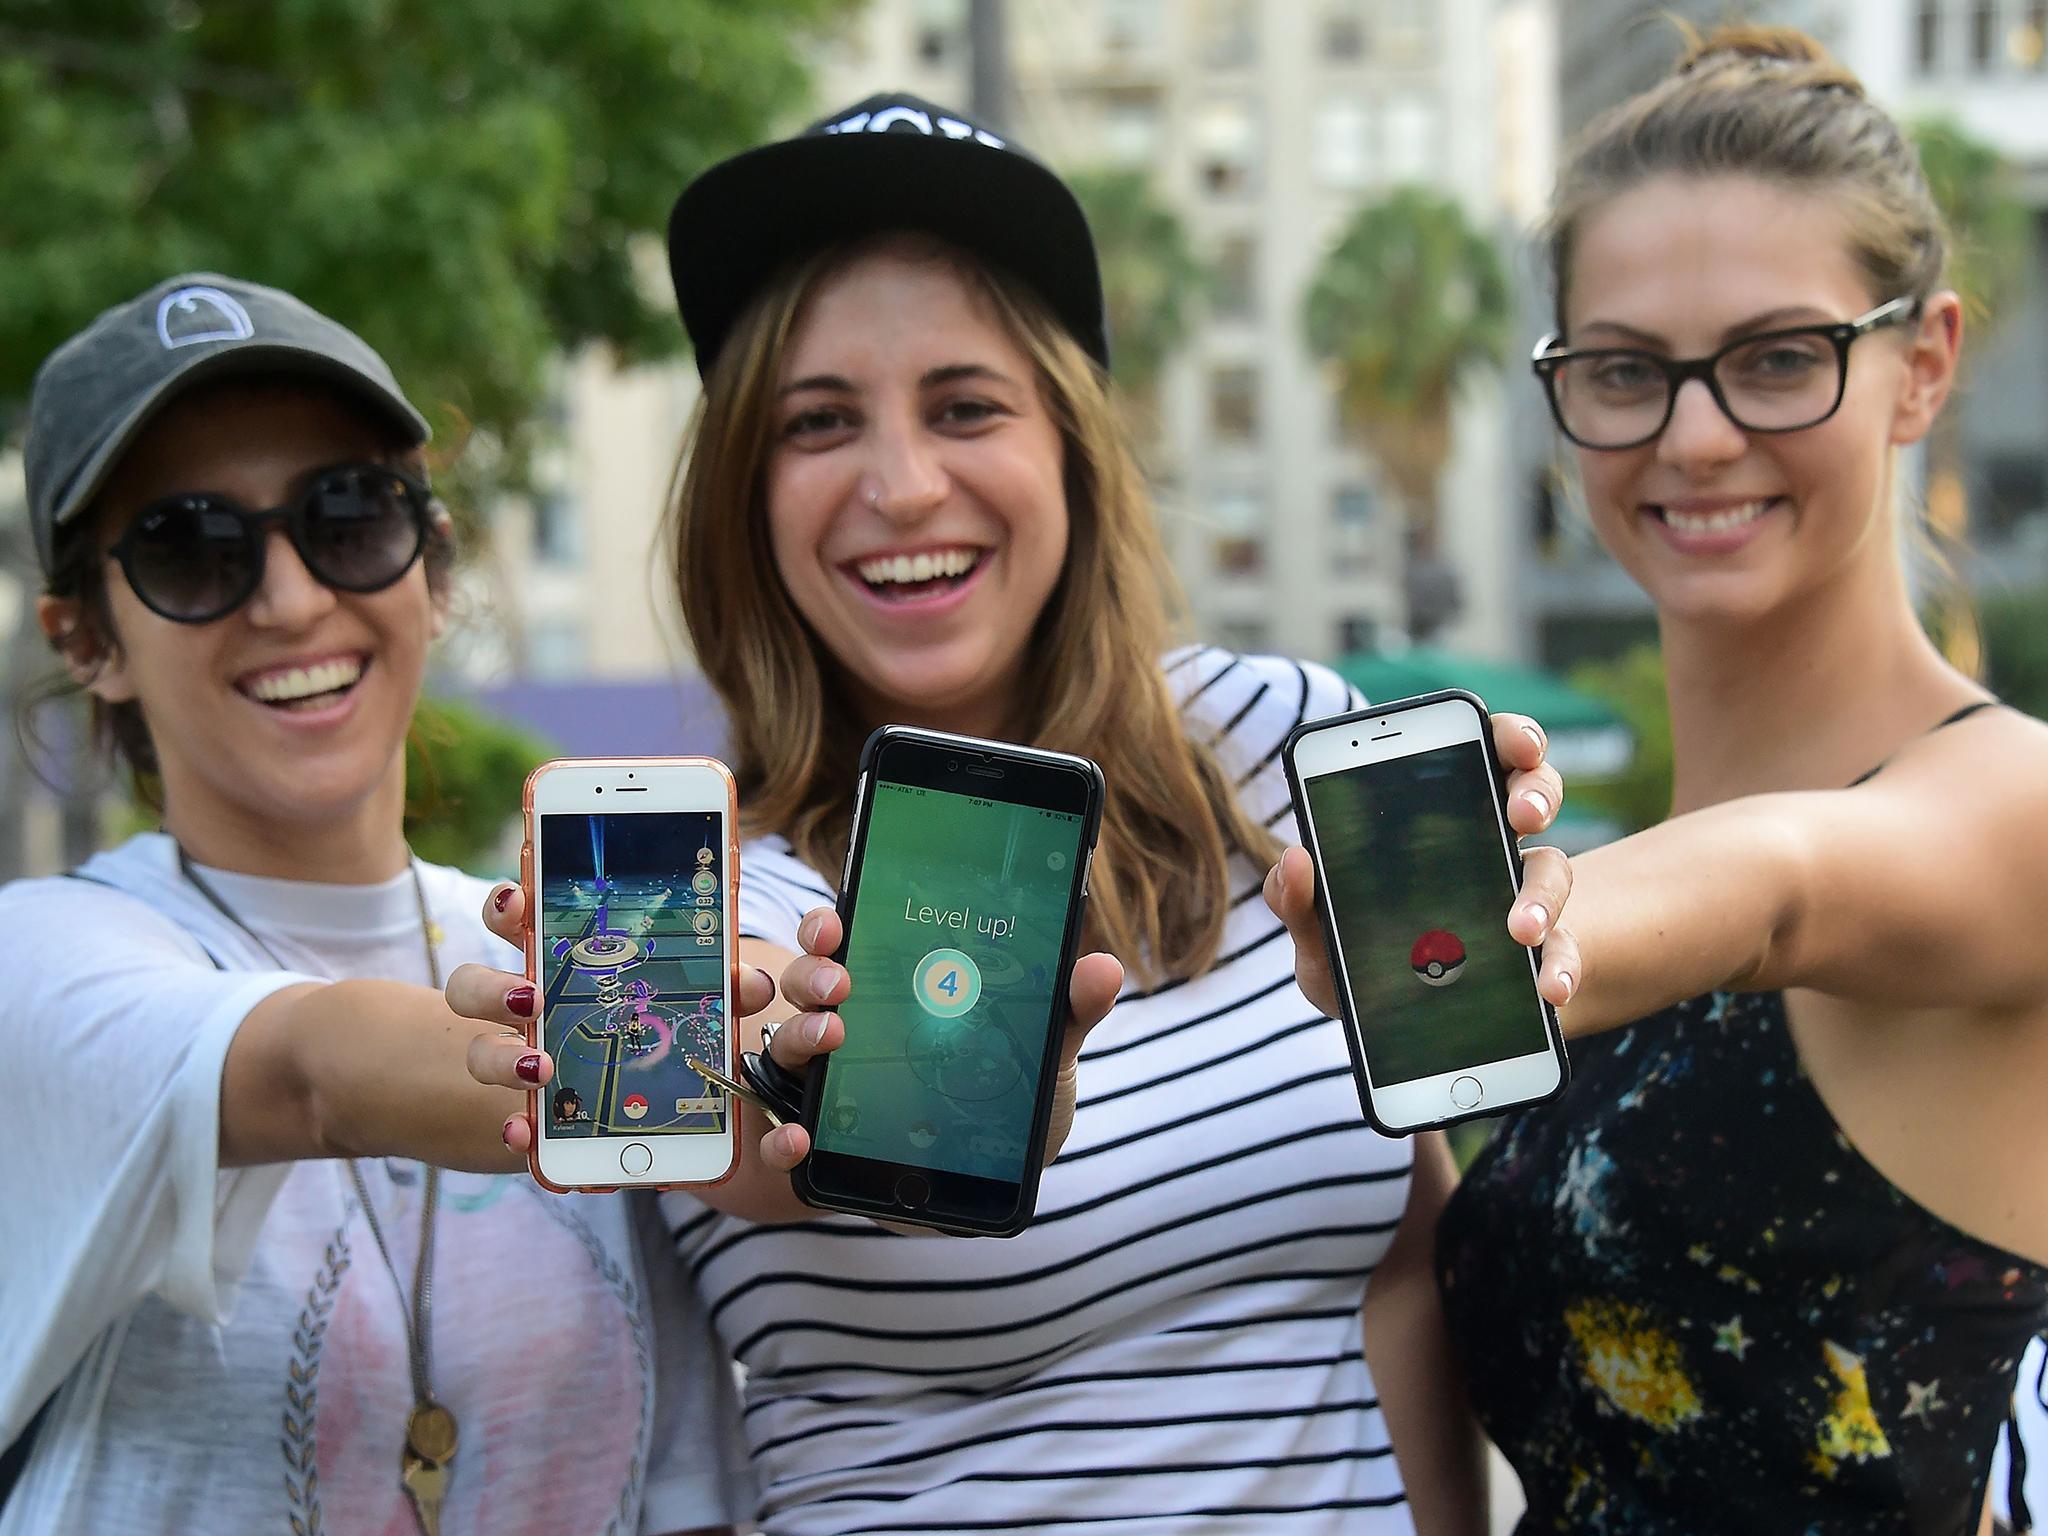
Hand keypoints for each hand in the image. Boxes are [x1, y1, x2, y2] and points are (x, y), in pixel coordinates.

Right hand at [451, 882, 777, 1157]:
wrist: (638, 1106)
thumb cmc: (656, 1027)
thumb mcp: (691, 1002)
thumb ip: (719, 987)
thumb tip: (751, 982)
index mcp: (558, 963)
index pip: (514, 922)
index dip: (505, 905)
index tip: (517, 898)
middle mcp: (525, 1008)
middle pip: (472, 984)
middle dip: (491, 987)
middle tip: (532, 998)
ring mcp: (518, 1058)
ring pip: (479, 1051)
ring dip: (499, 1057)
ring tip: (541, 1066)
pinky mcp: (531, 1114)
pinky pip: (508, 1121)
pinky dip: (514, 1128)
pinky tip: (525, 1134)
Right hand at [751, 906, 1125, 1171]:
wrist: (997, 1187)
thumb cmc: (1012, 1106)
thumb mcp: (1043, 1056)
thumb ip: (1067, 1013)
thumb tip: (1101, 968)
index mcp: (896, 993)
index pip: (845, 943)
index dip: (828, 927)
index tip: (836, 921)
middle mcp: (851, 1031)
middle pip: (806, 985)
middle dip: (814, 974)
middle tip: (842, 983)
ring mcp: (832, 1089)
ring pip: (787, 1047)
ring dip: (800, 1035)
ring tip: (831, 1036)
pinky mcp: (829, 1148)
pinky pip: (784, 1137)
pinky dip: (782, 1137)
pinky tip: (798, 1138)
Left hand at [1264, 710, 1580, 1018]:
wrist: (1405, 1032)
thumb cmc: (1360, 965)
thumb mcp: (1320, 938)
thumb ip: (1298, 904)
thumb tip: (1296, 860)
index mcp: (1436, 822)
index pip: (1479, 754)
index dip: (1506, 735)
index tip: (1515, 742)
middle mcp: (1489, 848)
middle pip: (1533, 791)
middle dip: (1536, 790)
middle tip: (1522, 813)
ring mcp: (1520, 900)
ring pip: (1553, 869)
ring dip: (1541, 894)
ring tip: (1521, 930)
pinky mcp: (1540, 956)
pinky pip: (1562, 953)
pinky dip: (1561, 968)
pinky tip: (1550, 988)